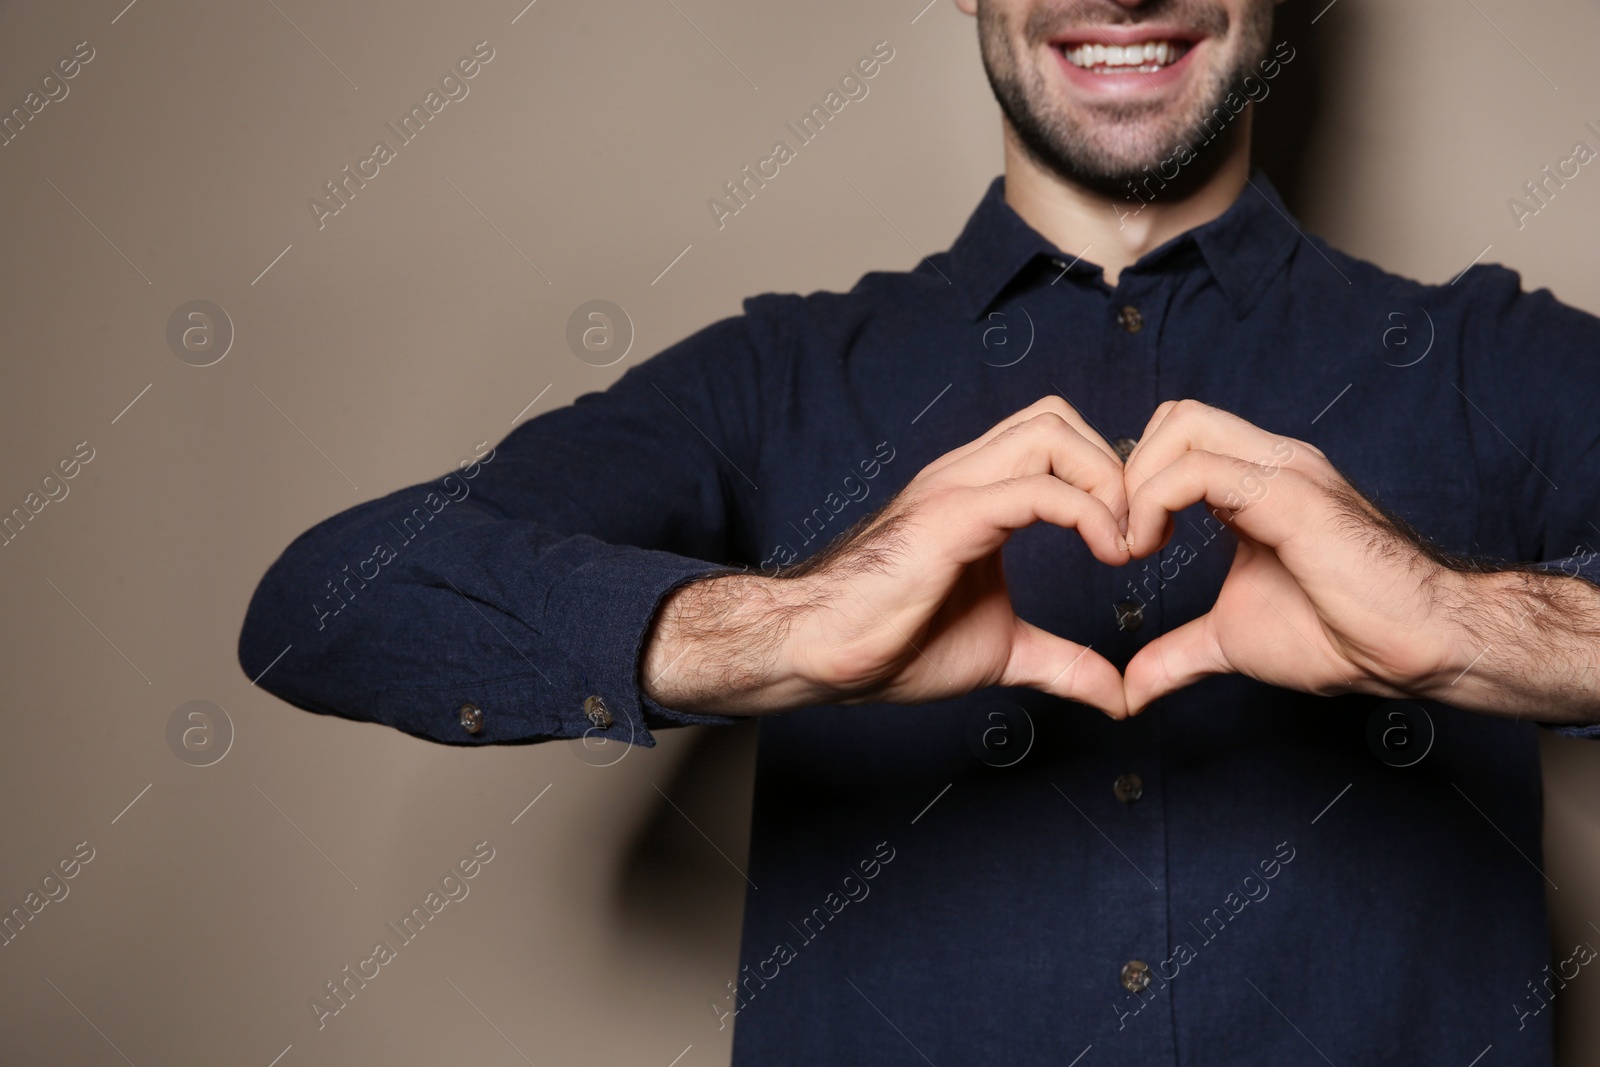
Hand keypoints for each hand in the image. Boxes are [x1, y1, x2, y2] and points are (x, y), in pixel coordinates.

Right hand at [643, 398, 1134, 717]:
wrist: (824, 654)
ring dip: (1106, 480)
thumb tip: (1116, 696)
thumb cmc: (892, 645)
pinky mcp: (951, 517)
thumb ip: (1062, 662)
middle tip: (1136, 537)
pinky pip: (1038, 489)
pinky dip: (1089, 512)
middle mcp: (965, 476)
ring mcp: (955, 489)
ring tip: (1122, 544)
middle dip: (1113, 468)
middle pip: (1058, 417)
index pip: (1056, 441)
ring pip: (1052, 431)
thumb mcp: (1003, 652)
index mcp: (977, 495)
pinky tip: (1107, 554)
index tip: (1133, 543)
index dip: (1107, 479)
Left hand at [1118, 399, 1472, 713]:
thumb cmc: (1340, 634)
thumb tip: (1131, 692)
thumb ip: (1177, 654)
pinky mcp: (1289, 494)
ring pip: (1182, 424)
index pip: (1178, 437)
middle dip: (1128, 471)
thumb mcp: (1230, 641)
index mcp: (1258, 482)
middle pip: (1175, 415)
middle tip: (1122, 539)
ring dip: (1136, 482)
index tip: (1124, 544)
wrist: (1415, 647)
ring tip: (1134, 545)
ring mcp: (1283, 470)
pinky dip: (1152, 502)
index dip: (1135, 481)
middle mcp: (1271, 461)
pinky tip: (1149, 549)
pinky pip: (1198, 469)